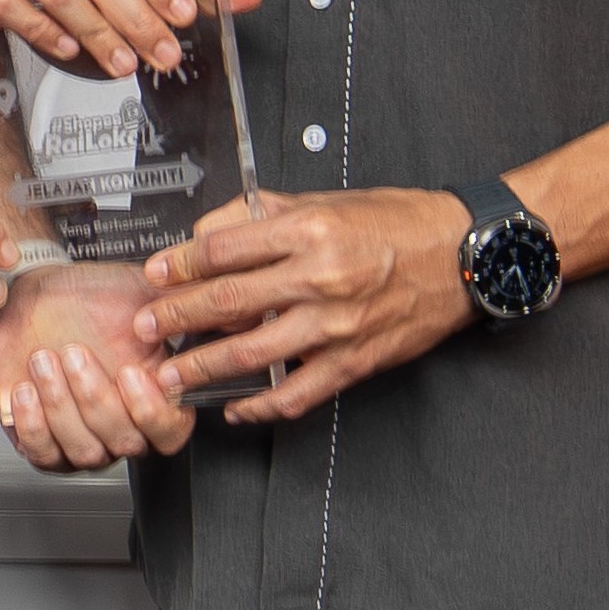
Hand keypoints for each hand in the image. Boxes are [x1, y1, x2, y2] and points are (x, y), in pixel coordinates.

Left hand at [0, 262, 193, 467]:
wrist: (35, 299)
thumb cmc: (88, 297)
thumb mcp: (139, 293)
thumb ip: (173, 307)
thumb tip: (197, 305)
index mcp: (156, 396)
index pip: (170, 431)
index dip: (152, 411)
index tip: (129, 372)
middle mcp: (124, 427)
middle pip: (125, 442)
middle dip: (94, 397)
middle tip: (74, 353)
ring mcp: (86, 441)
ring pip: (86, 451)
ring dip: (61, 406)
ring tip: (43, 362)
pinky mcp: (46, 446)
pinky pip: (44, 455)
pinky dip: (34, 426)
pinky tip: (25, 392)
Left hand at [136, 186, 476, 419]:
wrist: (463, 254)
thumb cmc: (399, 223)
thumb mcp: (328, 201)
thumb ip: (266, 215)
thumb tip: (211, 235)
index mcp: (311, 229)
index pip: (224, 249)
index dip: (180, 263)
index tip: (156, 273)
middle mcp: (321, 276)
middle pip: (227, 301)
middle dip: (176, 316)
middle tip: (145, 326)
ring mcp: (337, 324)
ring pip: (251, 353)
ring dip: (202, 367)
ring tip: (170, 375)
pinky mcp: (355, 360)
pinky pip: (297, 393)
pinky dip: (260, 406)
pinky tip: (236, 408)